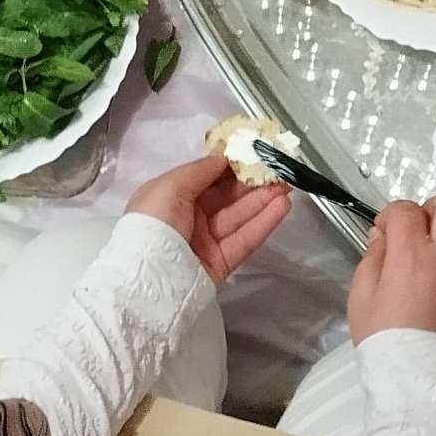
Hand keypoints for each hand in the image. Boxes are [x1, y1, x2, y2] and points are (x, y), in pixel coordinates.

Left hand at [127, 152, 289, 285]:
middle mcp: (188, 218)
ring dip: (264, 199)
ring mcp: (206, 242)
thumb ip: (199, 170)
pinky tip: (282, 206)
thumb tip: (223, 157)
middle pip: (226, 196)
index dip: (230, 166)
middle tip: (278, 168)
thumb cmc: (153, 225)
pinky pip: (245, 239)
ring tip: (287, 184)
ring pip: (239, 216)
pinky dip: (264, 222)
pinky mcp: (222, 262)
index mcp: (170, 198)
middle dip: (252, 182)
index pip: (205, 178)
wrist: (148, 283)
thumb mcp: (168, 187)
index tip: (253, 153)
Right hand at [347, 197, 435, 353]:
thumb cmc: (387, 348)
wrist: (420, 389)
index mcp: (411, 256)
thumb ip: (372, 260)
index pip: (405, 211)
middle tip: (424, 231)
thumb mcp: (361, 300)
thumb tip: (383, 237)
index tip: (388, 229)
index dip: (392, 215)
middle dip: (433, 212)